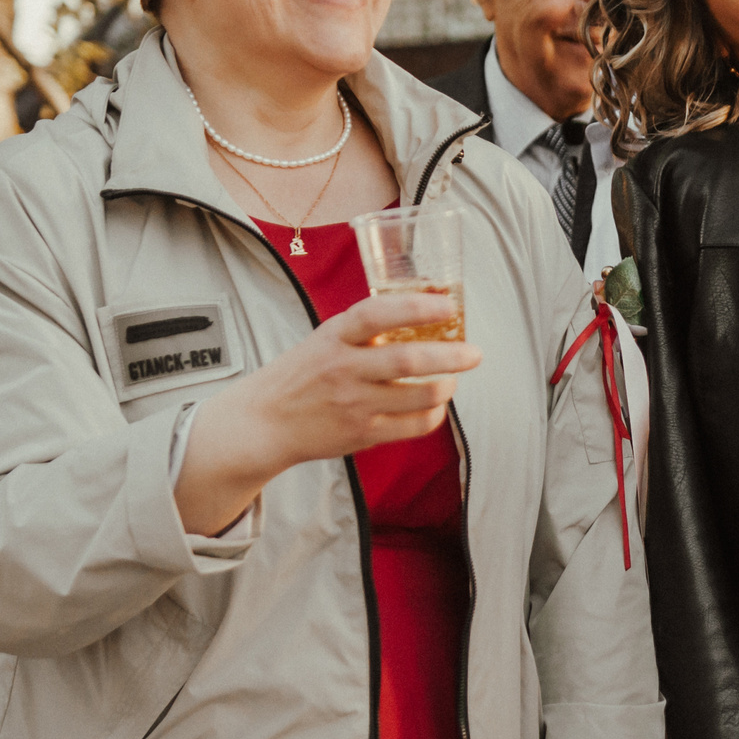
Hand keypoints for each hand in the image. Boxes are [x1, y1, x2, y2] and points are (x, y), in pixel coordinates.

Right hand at [239, 291, 483, 473]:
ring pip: (418, 395)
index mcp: (334, 336)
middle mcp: (344, 368)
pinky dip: (433, 415)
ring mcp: (353, 403)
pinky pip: (412, 425)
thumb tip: (421, 313)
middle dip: (451, 355)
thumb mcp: (324, 339)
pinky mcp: (361, 433)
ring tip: (453, 380)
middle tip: (474, 353)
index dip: (415, 307)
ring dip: (446, 386)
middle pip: (408, 359)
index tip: (447, 305)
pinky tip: (436, 406)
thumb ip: (364, 330)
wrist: (264, 423)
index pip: (375, 313)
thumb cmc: (301, 375)